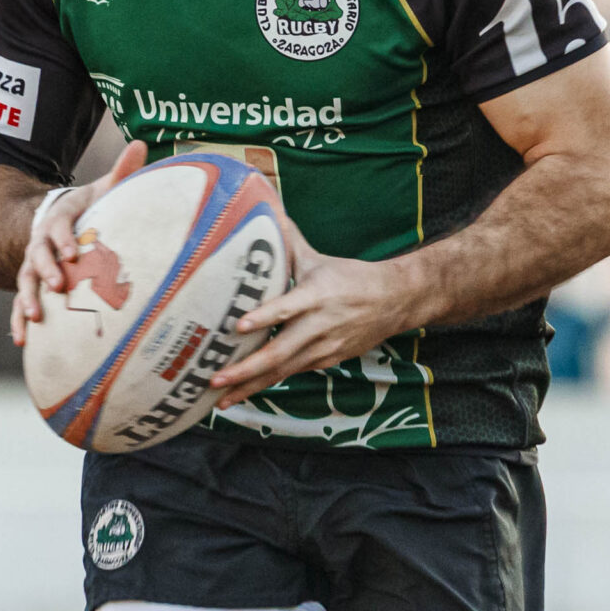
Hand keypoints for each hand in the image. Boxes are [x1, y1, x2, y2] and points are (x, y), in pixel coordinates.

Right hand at [12, 140, 147, 345]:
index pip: (59, 228)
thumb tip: (141, 144)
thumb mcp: (102, 189)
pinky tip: (21, 341)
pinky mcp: (32, 286)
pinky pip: (21, 304)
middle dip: (47, 271)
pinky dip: (19, 321)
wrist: (58, 222)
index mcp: (59, 220)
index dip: (64, 239)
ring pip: (25, 282)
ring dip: (28, 300)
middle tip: (58, 285)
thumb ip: (120, 172)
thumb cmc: (88, 210)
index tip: (73, 251)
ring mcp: (33, 266)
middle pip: (38, 257)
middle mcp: (41, 243)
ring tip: (34, 318)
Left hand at [212, 216, 426, 404]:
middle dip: (245, 368)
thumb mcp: (319, 259)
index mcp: (316, 294)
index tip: (238, 326)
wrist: (394, 302)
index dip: (264, 318)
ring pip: (283, 371)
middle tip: (215, 378)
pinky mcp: (327, 361)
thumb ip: (289, 241)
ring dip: (250, 386)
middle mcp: (319, 325)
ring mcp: (324, 348)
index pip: (287, 307)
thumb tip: (267, 211)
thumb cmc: (350, 276)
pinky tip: (242, 393)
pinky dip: (267, 385)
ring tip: (220, 399)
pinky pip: (292, 374)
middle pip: (280, 352)